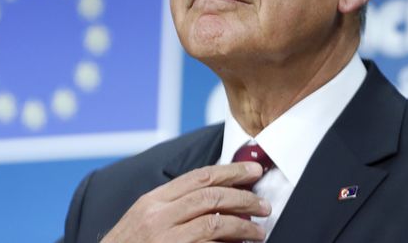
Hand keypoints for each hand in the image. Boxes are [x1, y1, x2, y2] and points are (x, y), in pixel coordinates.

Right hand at [100, 161, 270, 241]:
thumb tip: (214, 198)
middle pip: (211, 196)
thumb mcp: (144, 220)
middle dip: (243, 197)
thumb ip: (173, 206)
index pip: (198, 177)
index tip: (252, 170)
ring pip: (215, 221)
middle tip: (264, 204)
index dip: (230, 171)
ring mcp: (166, 238)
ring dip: (243, 225)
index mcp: (152, 201)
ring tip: (259, 231)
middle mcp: (157, 216)